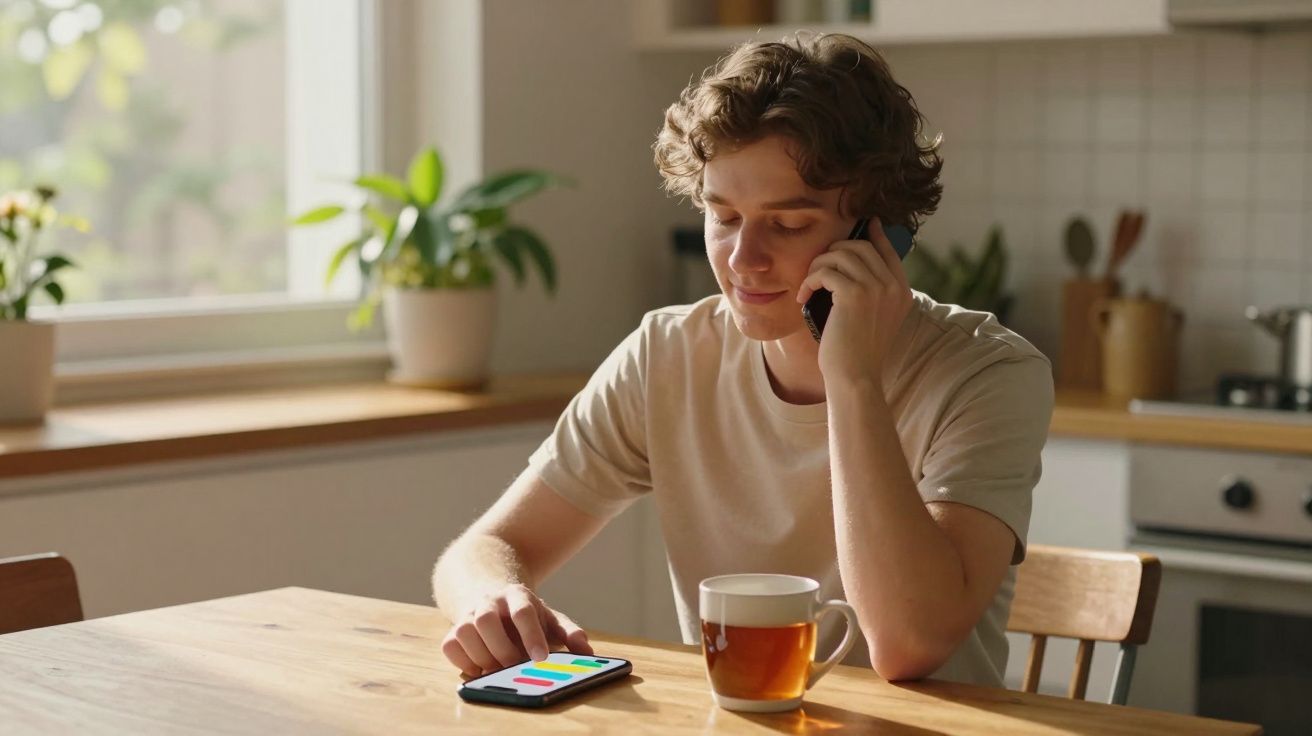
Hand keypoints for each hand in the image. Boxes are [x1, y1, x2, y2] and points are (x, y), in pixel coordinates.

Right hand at [440, 583, 592, 677]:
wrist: (493, 599)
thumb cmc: (526, 616)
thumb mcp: (550, 619)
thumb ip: (569, 633)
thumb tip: (587, 652)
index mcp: (517, 595)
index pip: (523, 612)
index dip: (531, 636)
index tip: (541, 659)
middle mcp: (490, 601)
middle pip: (487, 620)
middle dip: (502, 649)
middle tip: (515, 668)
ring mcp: (468, 614)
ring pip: (464, 631)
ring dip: (482, 656)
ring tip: (499, 669)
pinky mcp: (453, 629)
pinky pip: (450, 644)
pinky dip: (464, 661)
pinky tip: (481, 668)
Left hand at [796, 217, 912, 387]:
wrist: (855, 378)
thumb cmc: (856, 353)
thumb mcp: (873, 319)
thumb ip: (872, 293)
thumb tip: (852, 264)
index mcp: (902, 292)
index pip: (888, 251)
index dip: (875, 234)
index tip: (865, 223)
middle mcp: (893, 286)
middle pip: (860, 246)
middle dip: (833, 253)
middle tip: (817, 271)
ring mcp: (876, 288)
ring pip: (840, 255)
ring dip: (817, 267)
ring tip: (808, 286)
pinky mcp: (854, 294)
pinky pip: (825, 271)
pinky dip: (809, 281)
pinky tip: (803, 297)